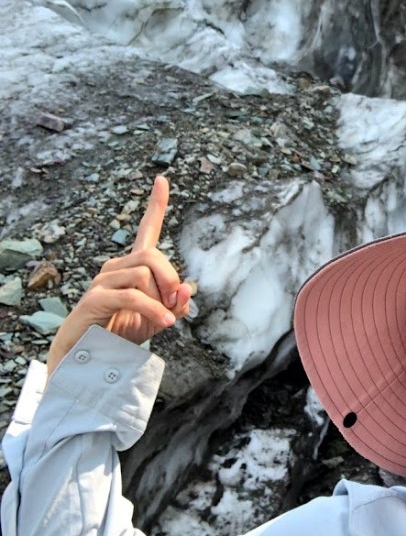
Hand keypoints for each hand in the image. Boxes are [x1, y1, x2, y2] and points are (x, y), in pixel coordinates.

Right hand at [47, 176, 193, 376]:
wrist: (88, 356)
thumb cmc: (123, 332)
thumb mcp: (158, 318)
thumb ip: (176, 304)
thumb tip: (188, 289)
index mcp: (134, 265)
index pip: (147, 228)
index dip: (156, 204)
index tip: (163, 179)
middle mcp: (116, 266)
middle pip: (153, 256)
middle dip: (171, 279)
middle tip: (175, 303)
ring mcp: (103, 280)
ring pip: (143, 274)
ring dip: (161, 298)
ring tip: (162, 318)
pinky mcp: (95, 298)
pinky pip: (131, 296)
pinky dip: (152, 309)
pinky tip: (163, 323)